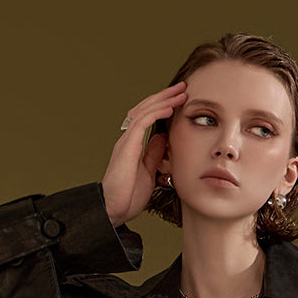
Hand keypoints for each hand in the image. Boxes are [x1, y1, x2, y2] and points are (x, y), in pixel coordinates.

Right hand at [101, 82, 186, 227]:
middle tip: (183, 87)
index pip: (149, 118)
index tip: (180, 100)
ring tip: (180, 93)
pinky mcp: (127, 146)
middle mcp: (128, 139)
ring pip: (145, 111)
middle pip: (147, 109)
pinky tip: (170, 108)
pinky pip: (142, 123)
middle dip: (165, 96)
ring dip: (164, 100)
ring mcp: (126, 141)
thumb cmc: (128, 196)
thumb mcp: (149, 172)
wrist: (114, 209)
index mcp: (133, 144)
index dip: (163, 106)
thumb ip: (154, 154)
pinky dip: (157, 113)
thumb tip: (163, 138)